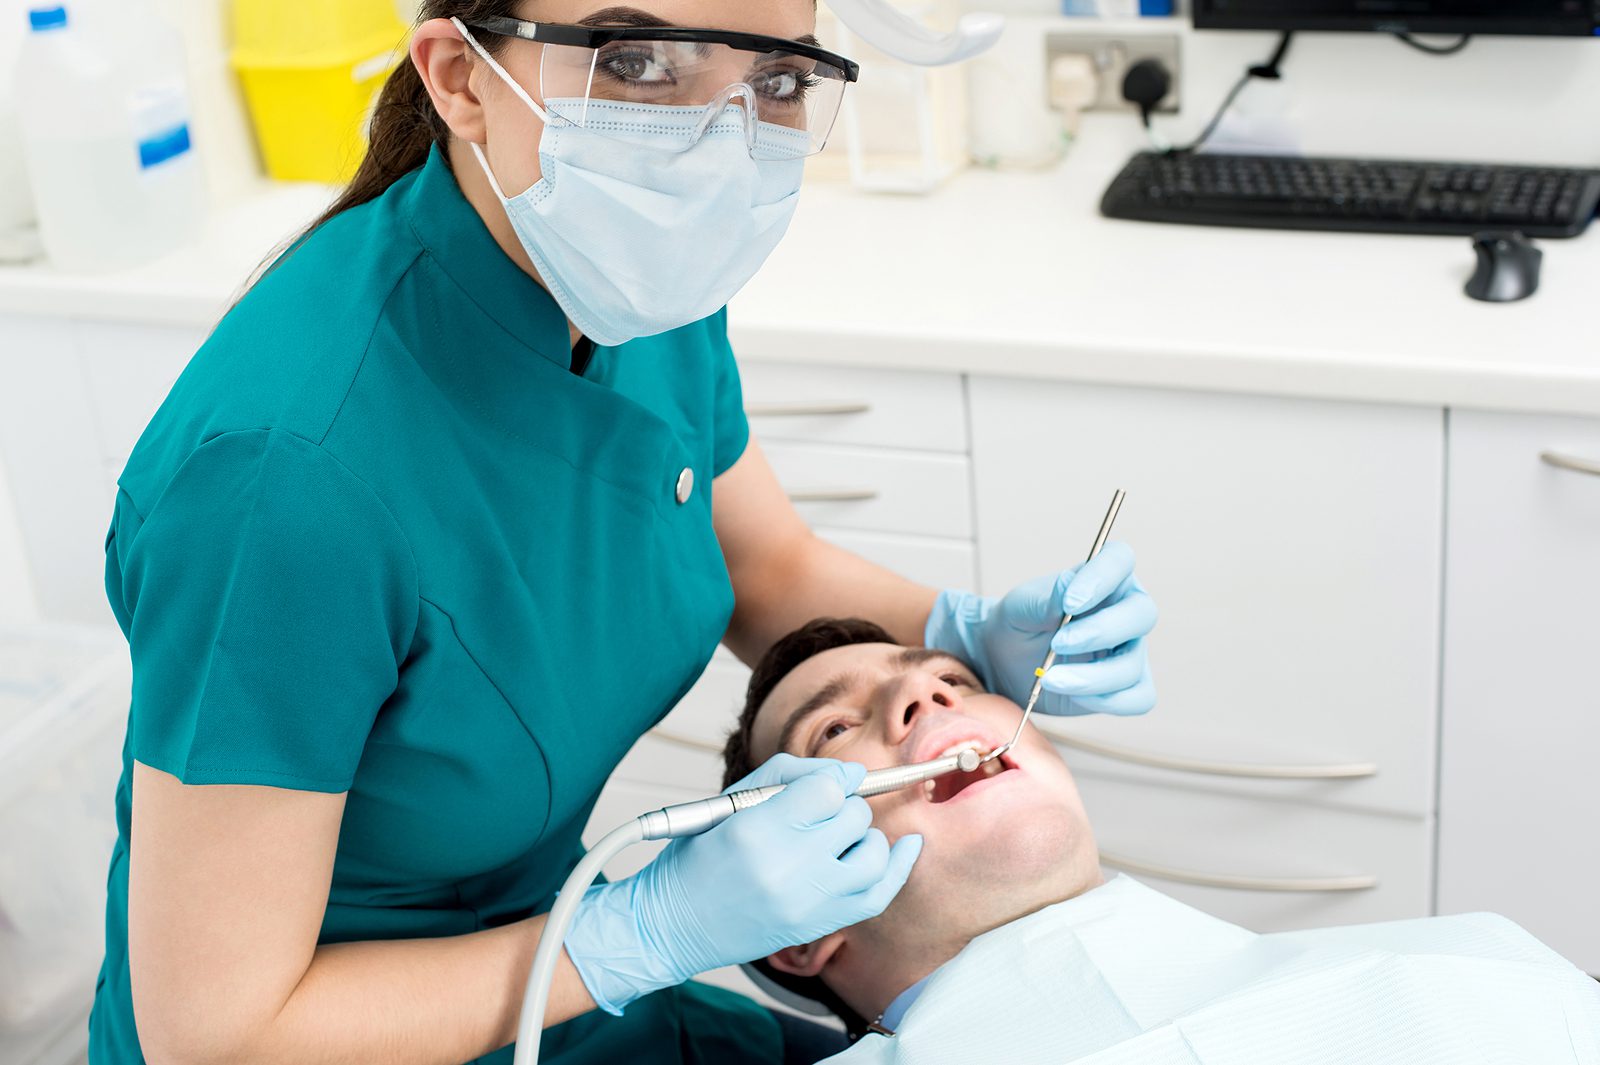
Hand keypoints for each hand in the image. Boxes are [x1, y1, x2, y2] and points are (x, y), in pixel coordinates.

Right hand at [564, 755, 922, 1013]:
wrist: (673, 924)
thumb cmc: (697, 857)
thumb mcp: (730, 800)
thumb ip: (791, 775)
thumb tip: (851, 773)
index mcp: (758, 831)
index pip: (828, 790)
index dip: (829, 782)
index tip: (818, 787)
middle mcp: (789, 869)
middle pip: (852, 817)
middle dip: (840, 807)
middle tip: (815, 815)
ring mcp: (808, 903)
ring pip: (874, 852)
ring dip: (862, 835)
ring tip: (837, 836)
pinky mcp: (819, 926)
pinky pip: (879, 894)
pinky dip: (899, 866)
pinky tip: (908, 846)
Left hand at [925, 541, 1156, 715]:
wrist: (1004, 661)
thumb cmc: (1019, 623)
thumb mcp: (1022, 606)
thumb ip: (1048, 597)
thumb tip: (1070, 588)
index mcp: (1104, 578)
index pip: (1120, 559)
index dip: (1102, 578)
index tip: (1070, 603)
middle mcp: (1125, 611)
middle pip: (1142, 615)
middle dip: (1100, 632)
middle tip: (1058, 644)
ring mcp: (1130, 650)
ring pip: (1132, 664)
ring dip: (1091, 677)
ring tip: (1049, 678)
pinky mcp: (1126, 686)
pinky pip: (1138, 698)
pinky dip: (1106, 701)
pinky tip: (1072, 693)